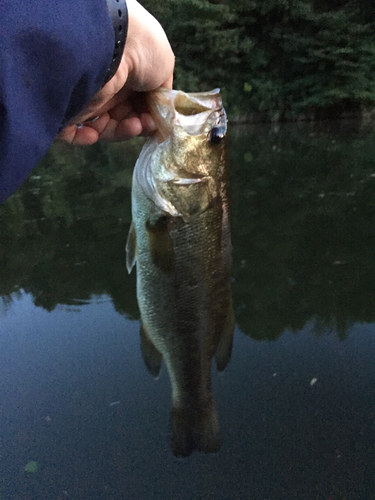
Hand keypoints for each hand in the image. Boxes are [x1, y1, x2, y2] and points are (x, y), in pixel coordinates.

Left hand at [58, 0, 173, 144]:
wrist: (113, 43)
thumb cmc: (143, 51)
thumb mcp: (164, 67)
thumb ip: (162, 93)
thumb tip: (159, 112)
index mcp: (129, 77)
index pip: (137, 106)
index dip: (147, 117)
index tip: (155, 120)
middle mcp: (108, 86)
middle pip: (122, 120)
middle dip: (136, 127)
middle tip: (143, 124)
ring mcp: (89, 96)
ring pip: (102, 129)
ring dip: (120, 133)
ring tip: (133, 126)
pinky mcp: (69, 105)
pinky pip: (72, 131)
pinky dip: (83, 138)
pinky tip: (93, 135)